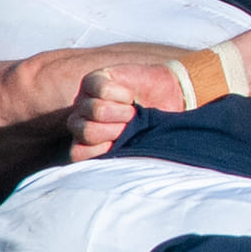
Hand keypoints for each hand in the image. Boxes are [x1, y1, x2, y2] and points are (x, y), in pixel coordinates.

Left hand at [66, 65, 183, 159]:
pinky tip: (129, 96)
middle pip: (87, 131)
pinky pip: (101, 89)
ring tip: (133, 110)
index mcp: (87, 146)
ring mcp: (83, 101)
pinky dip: (121, 94)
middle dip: (116, 130)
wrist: (172, 96)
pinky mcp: (92, 81)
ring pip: (95, 110)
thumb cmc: (157, 128)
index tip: (126, 144)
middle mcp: (80, 124)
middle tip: (132, 124)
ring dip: (121, 111)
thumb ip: (124, 158)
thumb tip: (114, 170)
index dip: (105, 150)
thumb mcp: (143, 149)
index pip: (79, 154)